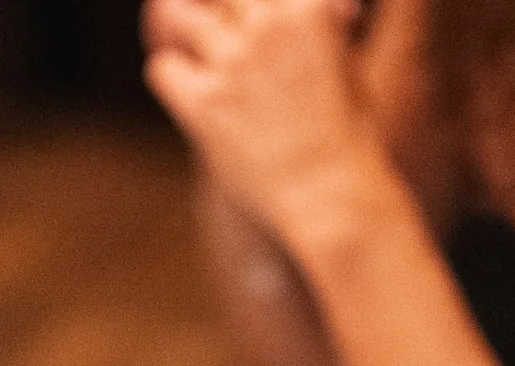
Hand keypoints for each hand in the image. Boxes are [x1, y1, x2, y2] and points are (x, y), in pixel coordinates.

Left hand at [142, 0, 386, 247]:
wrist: (335, 198)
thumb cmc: (351, 143)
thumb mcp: (350, 71)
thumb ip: (326, 31)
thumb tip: (330, 13)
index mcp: (308, 7)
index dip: (254, 7)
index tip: (251, 24)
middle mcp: (268, 24)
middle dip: (221, 14)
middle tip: (222, 41)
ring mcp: (234, 62)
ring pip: (176, 16)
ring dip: (183, 32)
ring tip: (196, 59)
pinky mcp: (205, 104)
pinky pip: (163, 69)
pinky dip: (172, 77)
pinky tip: (187, 95)